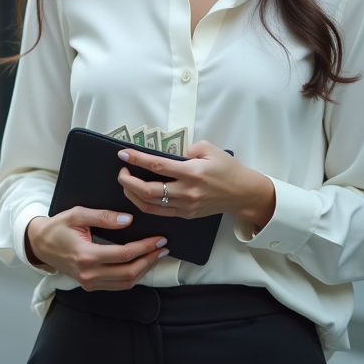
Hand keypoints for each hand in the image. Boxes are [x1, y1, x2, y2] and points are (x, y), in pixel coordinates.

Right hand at [25, 207, 169, 290]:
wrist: (39, 244)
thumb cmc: (57, 227)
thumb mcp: (78, 214)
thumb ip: (104, 217)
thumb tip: (128, 220)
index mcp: (86, 256)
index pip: (124, 255)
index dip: (145, 247)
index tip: (158, 239)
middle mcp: (89, 274)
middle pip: (129, 272)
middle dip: (149, 260)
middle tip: (163, 248)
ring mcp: (89, 283)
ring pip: (125, 282)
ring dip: (144, 270)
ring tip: (156, 255)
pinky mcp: (90, 286)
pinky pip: (117, 285)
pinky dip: (132, 276)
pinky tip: (141, 265)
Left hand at [116, 141, 275, 228]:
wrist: (242, 194)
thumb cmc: (227, 169)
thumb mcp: (210, 149)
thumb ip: (188, 148)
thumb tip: (169, 154)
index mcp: (192, 172)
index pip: (157, 166)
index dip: (137, 159)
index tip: (123, 153)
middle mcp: (187, 191)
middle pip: (148, 190)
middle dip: (128, 181)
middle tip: (122, 170)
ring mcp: (185, 206)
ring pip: (149, 204)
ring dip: (132, 193)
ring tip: (126, 182)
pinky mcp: (185, 214)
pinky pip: (159, 212)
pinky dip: (143, 203)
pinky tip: (137, 194)